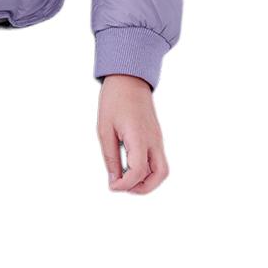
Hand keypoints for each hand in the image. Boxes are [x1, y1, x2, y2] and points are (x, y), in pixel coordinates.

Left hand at [97, 74, 169, 193]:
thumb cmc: (114, 100)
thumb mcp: (105, 129)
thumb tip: (114, 181)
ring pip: (162, 170)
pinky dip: (148, 171)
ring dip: (148, 181)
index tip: (112, 186)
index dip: (125, 185)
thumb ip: (110, 157)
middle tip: (123, 187)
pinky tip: (131, 168)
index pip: (139, 171)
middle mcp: (153, 140)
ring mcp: (157, 138)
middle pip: (160, 175)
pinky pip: (158, 160)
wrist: (128, 79)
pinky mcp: (156, 136)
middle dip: (143, 188)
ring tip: (128, 180)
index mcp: (139, 137)